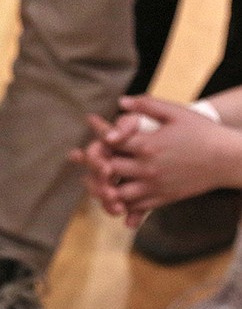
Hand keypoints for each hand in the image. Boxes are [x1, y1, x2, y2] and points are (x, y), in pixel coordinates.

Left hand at [71, 96, 241, 225]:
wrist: (227, 158)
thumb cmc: (202, 132)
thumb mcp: (177, 113)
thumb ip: (148, 105)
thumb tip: (121, 102)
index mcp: (148, 144)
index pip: (112, 140)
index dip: (97, 132)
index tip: (89, 122)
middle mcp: (147, 168)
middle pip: (107, 169)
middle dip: (92, 163)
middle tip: (81, 156)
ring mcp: (153, 186)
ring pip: (115, 194)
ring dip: (101, 189)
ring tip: (92, 181)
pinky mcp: (160, 199)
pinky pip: (132, 207)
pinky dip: (118, 204)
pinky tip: (111, 197)